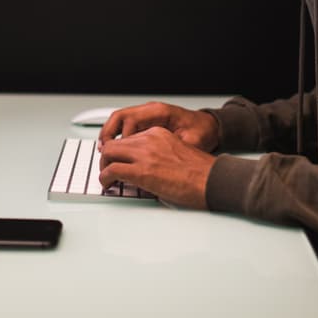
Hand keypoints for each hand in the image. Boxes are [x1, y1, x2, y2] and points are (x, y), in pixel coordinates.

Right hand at [98, 101, 219, 151]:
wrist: (210, 126)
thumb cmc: (203, 132)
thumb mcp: (192, 142)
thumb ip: (173, 150)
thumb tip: (156, 164)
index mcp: (161, 112)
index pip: (131, 120)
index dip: (122, 138)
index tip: (118, 154)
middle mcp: (152, 110)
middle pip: (120, 117)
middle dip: (109, 135)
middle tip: (104, 154)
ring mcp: (148, 115)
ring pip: (120, 120)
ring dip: (110, 135)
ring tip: (104, 152)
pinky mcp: (147, 122)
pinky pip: (126, 126)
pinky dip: (117, 136)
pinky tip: (115, 149)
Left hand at [98, 127, 216, 209]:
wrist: (212, 179)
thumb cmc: (201, 172)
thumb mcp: (177, 152)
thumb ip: (159, 154)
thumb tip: (148, 168)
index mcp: (159, 134)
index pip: (129, 138)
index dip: (121, 150)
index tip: (118, 159)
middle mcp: (149, 139)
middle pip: (116, 143)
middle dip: (108, 157)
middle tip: (107, 168)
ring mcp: (144, 154)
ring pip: (110, 153)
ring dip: (104, 167)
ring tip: (106, 178)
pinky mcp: (142, 171)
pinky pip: (112, 170)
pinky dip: (105, 178)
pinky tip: (108, 184)